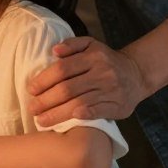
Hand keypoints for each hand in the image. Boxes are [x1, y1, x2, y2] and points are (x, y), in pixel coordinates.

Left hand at [27, 37, 147, 124]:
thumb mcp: (90, 44)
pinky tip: (69, 122)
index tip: (31, 90)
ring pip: (79, 103)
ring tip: (42, 120)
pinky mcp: (118, 106)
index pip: (62, 69)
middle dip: (46, 100)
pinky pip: (98, 112)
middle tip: (32, 108)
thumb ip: (72, 45)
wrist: (136, 74)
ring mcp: (110, 91)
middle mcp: (102, 73)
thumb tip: (54, 51)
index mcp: (92, 57)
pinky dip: (83, 116)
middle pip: (68, 89)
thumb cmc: (105, 60)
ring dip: (58, 114)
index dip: (44, 80)